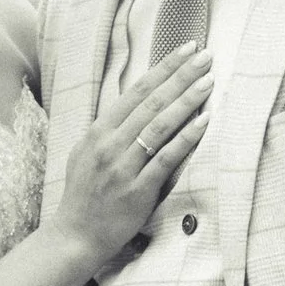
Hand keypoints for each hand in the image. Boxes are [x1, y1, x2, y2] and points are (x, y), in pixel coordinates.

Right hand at [54, 47, 212, 273]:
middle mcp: (109, 144)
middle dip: (181, 75)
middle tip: (206, 56)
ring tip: (209, 81)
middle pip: (151, 102)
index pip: (136, 91)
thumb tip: (134, 108)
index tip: (185, 50)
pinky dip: (186, 138)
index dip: (163, 68)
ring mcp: (123, 166)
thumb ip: (109, 131)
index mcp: (98, 131)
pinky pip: (166, 158)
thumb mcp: (86, 154)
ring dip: (187, 100)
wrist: (75, 235)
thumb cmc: (84, 195)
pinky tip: (204, 121)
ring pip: (159, 125)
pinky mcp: (137, 189)